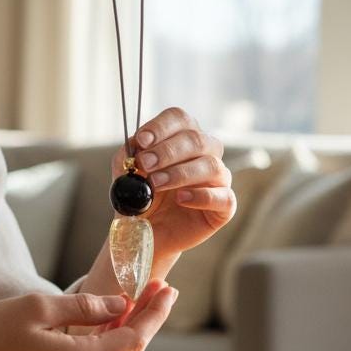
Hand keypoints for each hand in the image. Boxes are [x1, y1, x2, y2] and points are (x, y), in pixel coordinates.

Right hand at [0, 284, 177, 350]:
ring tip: (142, 300)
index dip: (155, 314)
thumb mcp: (39, 307)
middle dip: (149, 318)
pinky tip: (111, 321)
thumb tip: (121, 305)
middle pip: (129, 350)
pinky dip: (108, 341)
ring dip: (130, 329)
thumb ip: (85, 307)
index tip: (168, 289)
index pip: (134, 339)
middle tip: (161, 288)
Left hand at [112, 107, 236, 259]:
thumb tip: (135, 145)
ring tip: (155, 184)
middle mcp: (204, 154)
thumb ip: (128, 157)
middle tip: (145, 164)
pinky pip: (224, 196)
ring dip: (180, 173)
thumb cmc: (141, 197)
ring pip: (211, 165)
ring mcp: (217, 180)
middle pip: (196, 139)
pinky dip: (202, 196)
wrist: (145, 231)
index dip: (161, 126)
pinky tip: (181, 200)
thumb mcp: (126, 174)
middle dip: (168, 151)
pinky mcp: (224, 206)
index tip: (142, 140)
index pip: (180, 119)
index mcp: (182, 138)